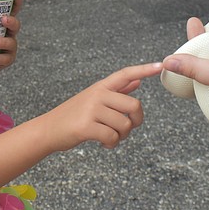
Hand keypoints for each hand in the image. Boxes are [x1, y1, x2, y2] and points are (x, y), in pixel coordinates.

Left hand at [0, 0, 23, 93]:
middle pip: (15, 26)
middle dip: (12, 21)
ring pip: (12, 43)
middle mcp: (3, 35)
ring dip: (4, 41)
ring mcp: (3, 50)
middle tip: (2, 19)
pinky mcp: (0, 63)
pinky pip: (6, 60)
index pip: (8, 11)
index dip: (15, 2)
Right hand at [40, 62, 161, 150]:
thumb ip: (116, 91)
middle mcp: (98, 94)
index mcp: (100, 87)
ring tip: (110, 138)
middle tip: (126, 130)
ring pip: (125, 125)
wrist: (48, 129)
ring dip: (122, 137)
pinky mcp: (86, 126)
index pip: (125, 74)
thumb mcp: (93, 98)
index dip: (144, 70)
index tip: (160, 65)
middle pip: (134, 106)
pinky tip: (103, 144)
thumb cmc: (73, 115)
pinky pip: (112, 137)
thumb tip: (137, 82)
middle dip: (136, 122)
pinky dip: (111, 144)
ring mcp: (91, 109)